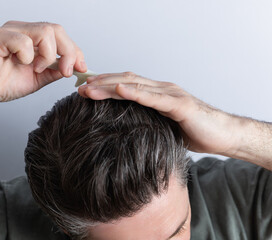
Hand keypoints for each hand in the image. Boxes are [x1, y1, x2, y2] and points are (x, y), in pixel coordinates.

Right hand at [0, 21, 86, 102]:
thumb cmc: (1, 83)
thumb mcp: (37, 79)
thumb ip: (53, 71)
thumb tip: (73, 67)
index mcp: (32, 38)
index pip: (60, 35)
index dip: (74, 50)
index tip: (81, 67)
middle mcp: (22, 30)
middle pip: (56, 29)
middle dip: (68, 52)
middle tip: (66, 71)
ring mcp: (10, 31)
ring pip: (44, 31)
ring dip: (48, 54)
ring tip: (38, 68)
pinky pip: (23, 41)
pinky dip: (28, 56)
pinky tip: (21, 64)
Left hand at [78, 72, 239, 155]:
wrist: (223, 135)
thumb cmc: (193, 131)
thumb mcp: (162, 126)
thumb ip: (146, 123)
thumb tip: (124, 131)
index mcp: (156, 94)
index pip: (125, 85)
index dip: (104, 86)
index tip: (84, 90)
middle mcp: (161, 89)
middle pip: (125, 81)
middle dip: (100, 84)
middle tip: (79, 88)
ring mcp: (170, 94)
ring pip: (135, 85)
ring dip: (110, 86)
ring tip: (90, 88)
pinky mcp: (180, 104)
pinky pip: (154, 97)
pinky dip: (136, 93)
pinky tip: (120, 90)